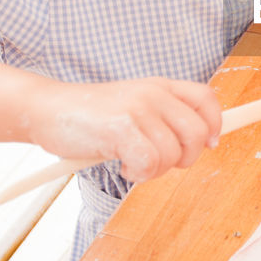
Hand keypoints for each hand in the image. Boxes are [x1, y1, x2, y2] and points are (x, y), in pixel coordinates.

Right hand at [27, 78, 222, 180]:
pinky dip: (139, 174)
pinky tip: (122, 166)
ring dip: (155, 170)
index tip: (210, 145)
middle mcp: (153, 93)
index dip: (215, 124)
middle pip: (197, 132)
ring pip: (172, 154)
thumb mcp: (133, 107)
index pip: (206, 98)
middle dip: (185, 158)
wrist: (46, 110)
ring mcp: (137, 109)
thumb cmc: (90, 117)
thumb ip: (163, 118)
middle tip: (159, 163)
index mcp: (159, 86)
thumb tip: (202, 141)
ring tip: (132, 163)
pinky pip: (149, 163)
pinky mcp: (121, 128)